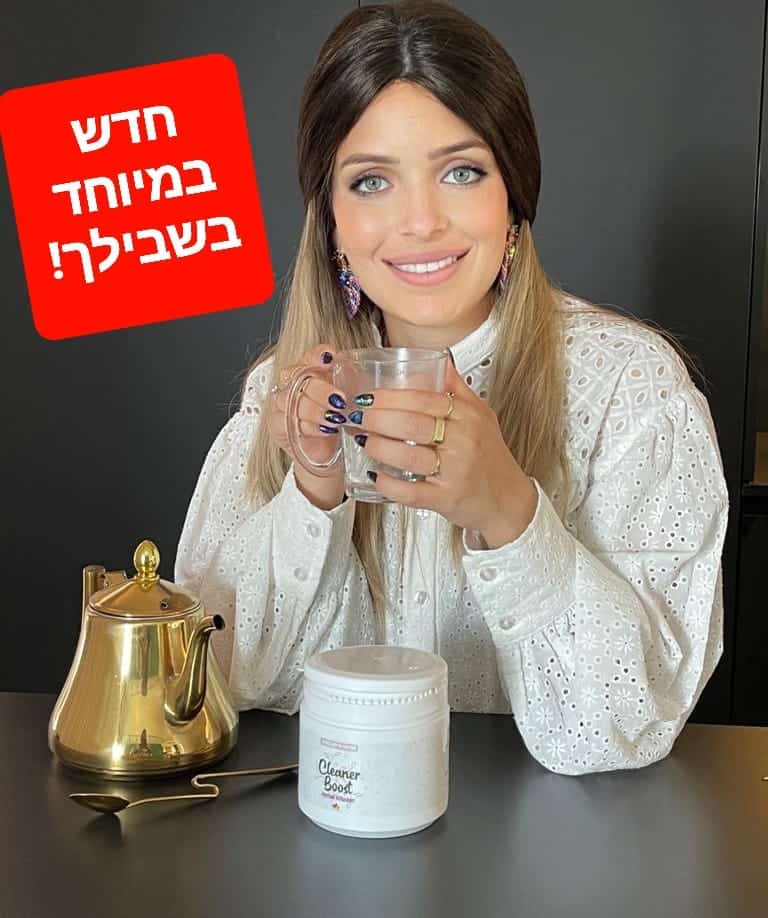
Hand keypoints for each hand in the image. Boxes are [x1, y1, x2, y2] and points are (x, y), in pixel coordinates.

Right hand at [265, 343, 347, 486]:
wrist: (325, 450)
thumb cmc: (334, 420)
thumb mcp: (346, 397)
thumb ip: (347, 379)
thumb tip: (352, 365)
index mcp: (308, 370)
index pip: (309, 356)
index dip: (318, 355)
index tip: (331, 357)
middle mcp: (291, 383)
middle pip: (298, 378)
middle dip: (321, 389)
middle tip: (340, 399)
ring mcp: (281, 403)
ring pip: (293, 400)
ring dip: (317, 410)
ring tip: (336, 419)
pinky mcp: (277, 424)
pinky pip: (288, 421)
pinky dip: (310, 426)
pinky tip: (325, 430)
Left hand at [344, 358, 537, 546]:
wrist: (509, 501)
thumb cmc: (490, 458)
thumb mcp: (482, 416)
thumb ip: (458, 389)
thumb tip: (439, 360)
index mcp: (469, 417)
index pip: (425, 399)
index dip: (392, 397)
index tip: (369, 396)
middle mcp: (464, 442)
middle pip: (413, 423)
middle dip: (378, 418)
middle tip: (357, 416)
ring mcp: (455, 471)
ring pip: (409, 456)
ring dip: (380, 447)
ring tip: (364, 441)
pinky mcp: (447, 498)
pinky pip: (411, 491)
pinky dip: (389, 484)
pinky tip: (376, 476)